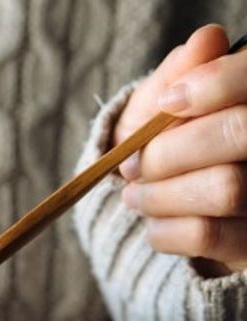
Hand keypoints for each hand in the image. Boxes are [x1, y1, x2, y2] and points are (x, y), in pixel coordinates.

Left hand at [115, 25, 246, 276]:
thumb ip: (179, 75)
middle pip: (241, 132)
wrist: (163, 215)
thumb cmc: (163, 148)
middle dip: (171, 150)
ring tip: (135, 196)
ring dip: (161, 194)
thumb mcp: (157, 109)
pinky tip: (153, 225)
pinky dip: (164, 230)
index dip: (215, 84)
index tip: (168, 103)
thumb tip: (207, 41)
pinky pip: (207, 234)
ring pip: (225, 187)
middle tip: (131, 166)